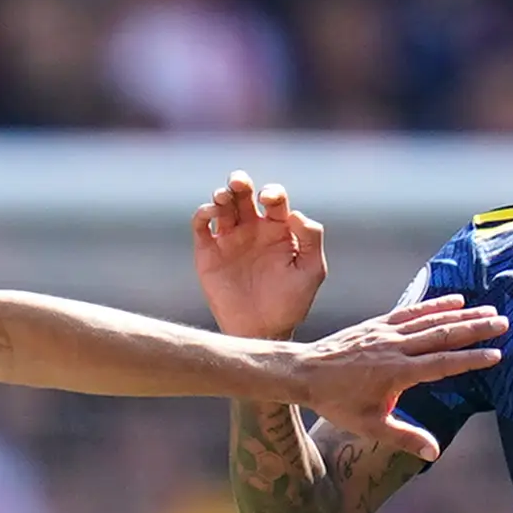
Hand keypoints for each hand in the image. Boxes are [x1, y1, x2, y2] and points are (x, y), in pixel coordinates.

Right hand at [192, 172, 325, 339]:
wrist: (262, 330)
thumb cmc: (291, 302)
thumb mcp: (311, 270)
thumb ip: (310, 238)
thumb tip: (294, 213)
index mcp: (278, 228)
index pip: (274, 199)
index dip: (271, 192)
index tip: (269, 200)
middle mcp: (252, 229)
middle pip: (244, 194)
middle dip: (240, 182)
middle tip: (239, 183)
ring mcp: (229, 239)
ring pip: (222, 205)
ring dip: (221, 195)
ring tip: (223, 199)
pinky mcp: (208, 253)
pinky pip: (201, 225)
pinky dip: (203, 213)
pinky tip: (210, 214)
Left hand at [286, 297, 502, 463]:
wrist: (304, 372)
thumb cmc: (336, 401)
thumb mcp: (370, 425)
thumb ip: (404, 437)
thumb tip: (434, 452)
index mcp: (397, 373)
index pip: (442, 364)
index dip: (470, 359)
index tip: (496, 354)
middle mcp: (395, 347)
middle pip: (443, 334)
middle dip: (475, 328)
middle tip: (503, 322)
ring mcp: (387, 331)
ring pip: (431, 319)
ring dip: (461, 313)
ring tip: (487, 309)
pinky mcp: (378, 323)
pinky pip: (412, 310)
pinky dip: (434, 304)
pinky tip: (454, 300)